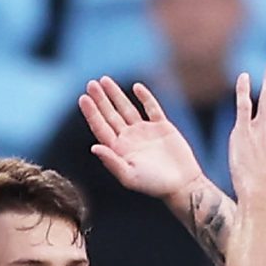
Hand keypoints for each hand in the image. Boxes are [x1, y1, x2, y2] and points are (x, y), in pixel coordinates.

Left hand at [82, 77, 202, 200]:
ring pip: (127, 108)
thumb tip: (93, 147)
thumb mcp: (130, 176)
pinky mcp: (162, 127)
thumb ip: (111, 162)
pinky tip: (136, 87)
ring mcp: (145, 132)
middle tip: (91, 84)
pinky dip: (145, 97)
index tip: (83, 98)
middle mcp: (129, 139)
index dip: (91, 113)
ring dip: (116, 95)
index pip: (101, 128)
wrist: (181, 184)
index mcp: (119, 150)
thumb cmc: (154, 185)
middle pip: (110, 115)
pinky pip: (151, 108)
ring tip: (105, 80)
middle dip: (100, 99)